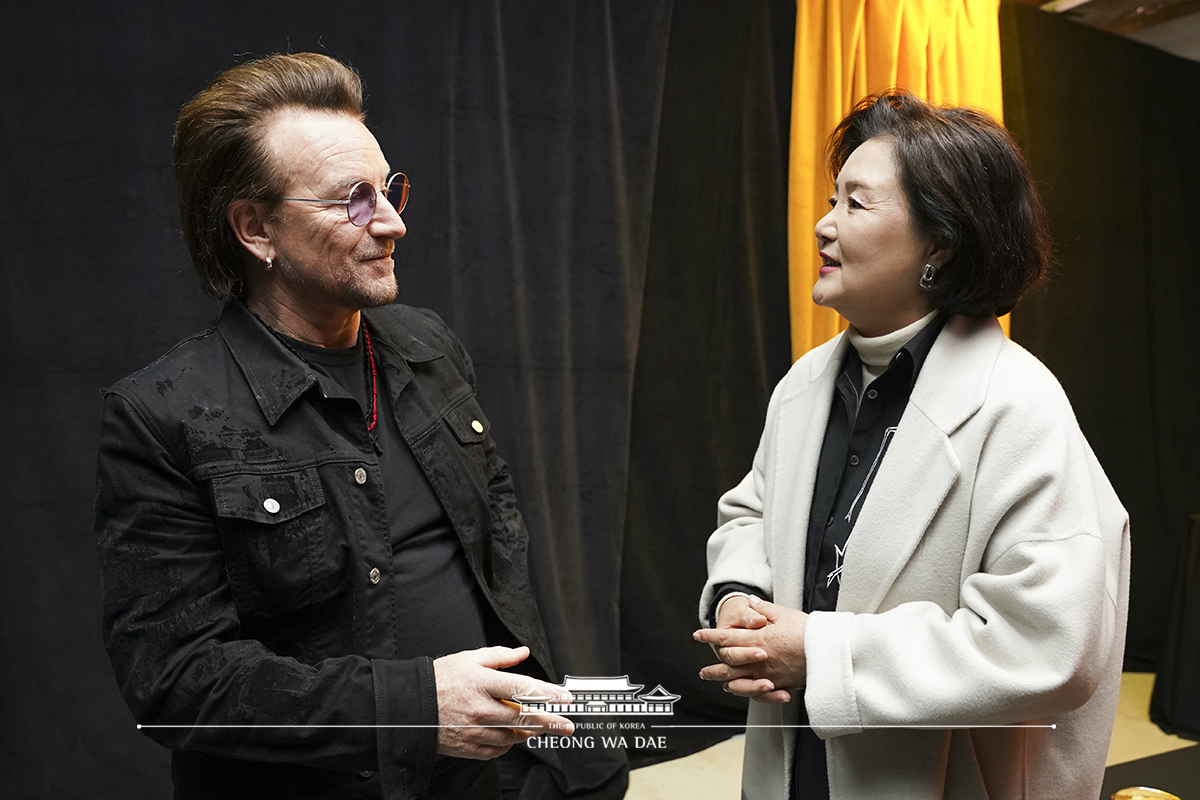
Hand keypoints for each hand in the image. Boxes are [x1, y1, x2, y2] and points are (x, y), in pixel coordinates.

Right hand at [433, 646, 573, 759]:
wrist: (411, 706)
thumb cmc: (439, 680)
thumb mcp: (468, 659)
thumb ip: (499, 656)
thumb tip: (522, 652)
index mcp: (480, 682)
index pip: (521, 687)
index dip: (546, 693)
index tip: (564, 698)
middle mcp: (478, 708)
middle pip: (522, 717)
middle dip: (549, 722)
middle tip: (566, 725)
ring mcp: (473, 730)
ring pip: (512, 737)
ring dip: (529, 733)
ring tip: (539, 727)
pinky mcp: (468, 747)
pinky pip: (497, 750)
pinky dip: (509, 744)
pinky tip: (512, 736)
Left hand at [694, 597, 807, 703]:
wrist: (828, 652)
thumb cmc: (807, 631)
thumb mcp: (784, 614)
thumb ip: (763, 610)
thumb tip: (751, 602)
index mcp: (757, 639)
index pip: (726, 638)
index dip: (710, 636)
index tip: (698, 635)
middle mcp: (759, 660)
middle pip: (728, 665)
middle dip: (713, 668)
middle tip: (703, 671)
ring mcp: (768, 675)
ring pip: (740, 682)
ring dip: (726, 683)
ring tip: (719, 684)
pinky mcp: (780, 685)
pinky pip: (759, 693)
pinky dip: (748, 693)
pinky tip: (745, 692)